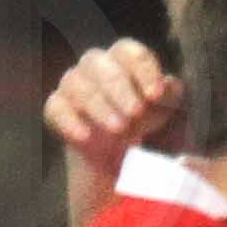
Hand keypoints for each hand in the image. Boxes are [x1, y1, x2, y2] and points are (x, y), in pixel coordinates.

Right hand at [42, 41, 179, 226]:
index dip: (143, 68)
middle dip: (119, 86)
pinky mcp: (57, 113)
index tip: (156, 94)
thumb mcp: (172, 120)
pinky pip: (55, 109)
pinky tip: (86, 137)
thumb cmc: (154, 137)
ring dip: (98, 105)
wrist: (127, 175)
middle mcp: (96, 70)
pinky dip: (69, 121)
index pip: (129, 51)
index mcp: (126, 64)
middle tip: (136, 112)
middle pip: (98, 62)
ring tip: (119, 129)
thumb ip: (172, 100)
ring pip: (75, 83)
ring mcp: (74, 89)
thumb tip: (170, 85)